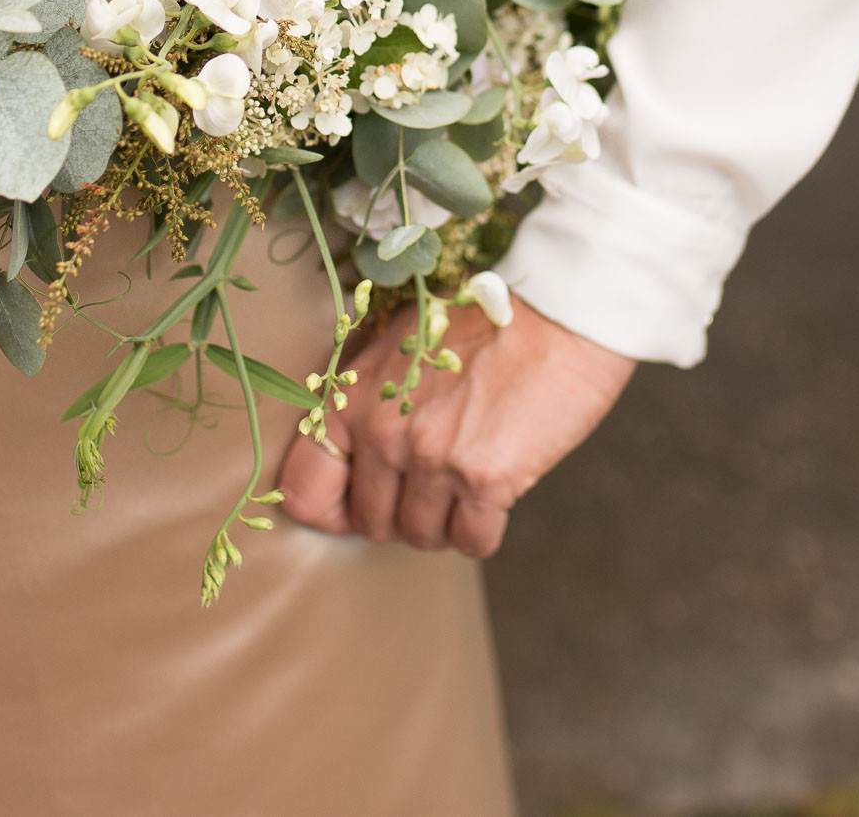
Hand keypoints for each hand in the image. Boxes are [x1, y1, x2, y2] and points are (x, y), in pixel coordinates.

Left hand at [279, 294, 635, 557]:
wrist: (554, 315)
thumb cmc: (478, 323)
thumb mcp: (398, 345)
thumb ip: (365, 398)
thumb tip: (347, 452)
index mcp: (350, 399)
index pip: (304, 492)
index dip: (333, 507)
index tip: (360, 500)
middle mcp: (383, 433)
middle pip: (370, 523)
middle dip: (399, 513)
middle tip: (429, 484)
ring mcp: (432, 458)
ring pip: (420, 537)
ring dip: (443, 522)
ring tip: (462, 484)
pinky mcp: (484, 480)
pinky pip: (471, 542)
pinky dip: (481, 530)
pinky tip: (493, 496)